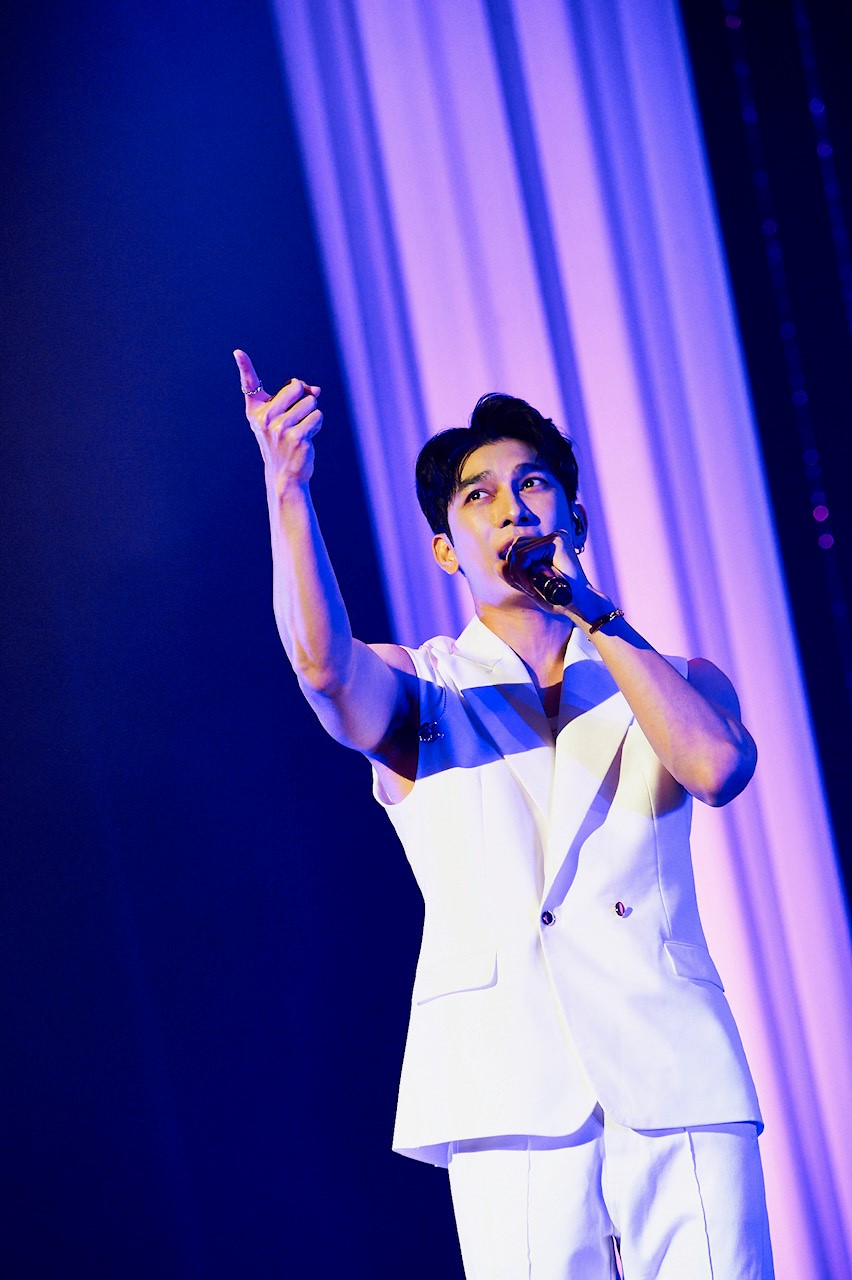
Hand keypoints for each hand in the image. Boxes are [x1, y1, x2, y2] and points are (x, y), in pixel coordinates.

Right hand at [233, 350, 321, 491]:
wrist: (285, 474)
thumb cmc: (284, 441)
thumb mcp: (285, 417)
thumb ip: (298, 398)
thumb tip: (316, 389)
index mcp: (256, 411)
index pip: (249, 384)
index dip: (245, 366)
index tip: (238, 352)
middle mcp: (265, 418)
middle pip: (295, 387)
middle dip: (304, 398)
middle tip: (296, 418)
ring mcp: (280, 428)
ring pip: (310, 402)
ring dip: (311, 414)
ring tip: (301, 430)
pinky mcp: (296, 437)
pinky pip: (317, 416)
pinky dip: (317, 425)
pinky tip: (307, 438)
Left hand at [504, 529, 586, 607]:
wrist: (579, 605)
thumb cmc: (558, 598)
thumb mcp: (529, 586)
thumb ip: (513, 575)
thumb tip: (497, 564)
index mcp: (548, 545)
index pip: (517, 549)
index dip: (513, 569)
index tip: (526, 588)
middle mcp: (553, 537)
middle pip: (515, 547)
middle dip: (513, 571)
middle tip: (527, 589)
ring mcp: (555, 537)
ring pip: (517, 551)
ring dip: (517, 574)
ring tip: (531, 589)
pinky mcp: (556, 541)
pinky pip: (524, 555)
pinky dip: (522, 573)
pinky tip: (533, 586)